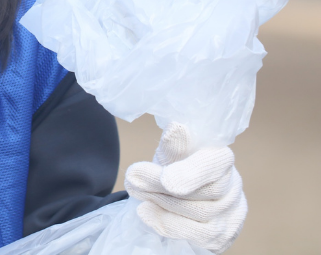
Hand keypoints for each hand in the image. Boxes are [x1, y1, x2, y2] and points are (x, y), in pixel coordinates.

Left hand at [125, 122, 246, 253]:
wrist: (168, 203)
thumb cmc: (172, 171)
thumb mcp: (168, 157)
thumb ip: (173, 148)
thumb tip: (178, 128)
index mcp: (221, 158)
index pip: (216, 162)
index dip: (192, 170)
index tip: (166, 178)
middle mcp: (233, 185)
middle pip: (208, 190)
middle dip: (165, 185)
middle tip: (133, 177)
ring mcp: (232, 213)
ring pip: (203, 212)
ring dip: (163, 202)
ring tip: (136, 191)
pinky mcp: (223, 237)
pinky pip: (199, 234)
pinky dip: (168, 223)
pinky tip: (145, 212)